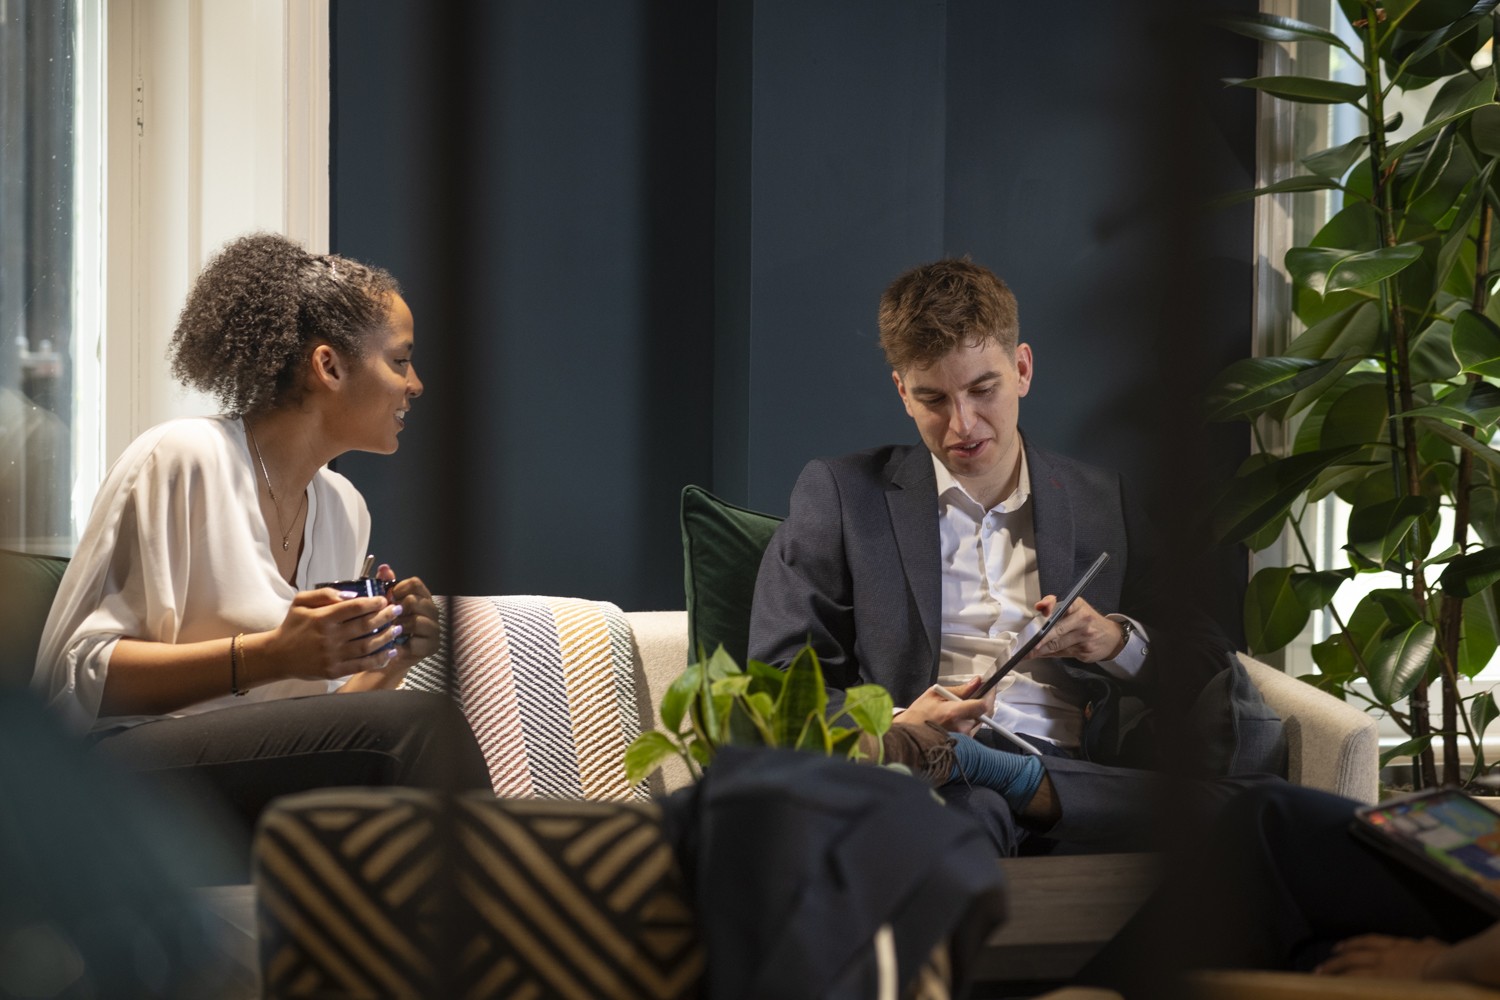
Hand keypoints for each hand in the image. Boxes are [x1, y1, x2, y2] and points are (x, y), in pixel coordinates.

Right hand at [259, 586, 402, 680]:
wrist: (277, 656)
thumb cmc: (292, 626)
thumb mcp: (301, 602)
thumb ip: (324, 594)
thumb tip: (351, 594)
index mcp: (322, 618)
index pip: (355, 608)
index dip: (374, 603)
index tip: (383, 600)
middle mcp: (329, 637)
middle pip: (365, 625)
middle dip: (386, 616)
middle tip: (397, 611)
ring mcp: (332, 655)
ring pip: (367, 645)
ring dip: (386, 636)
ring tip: (397, 629)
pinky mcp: (334, 671)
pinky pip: (362, 665)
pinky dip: (379, 659)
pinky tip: (390, 653)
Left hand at [379, 564, 439, 667]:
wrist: (387, 656)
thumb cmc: (387, 628)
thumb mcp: (384, 606)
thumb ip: (385, 585)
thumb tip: (384, 567)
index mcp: (422, 598)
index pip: (415, 583)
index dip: (398, 589)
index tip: (388, 598)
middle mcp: (432, 611)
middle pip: (414, 601)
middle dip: (396, 610)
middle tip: (386, 618)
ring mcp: (434, 629)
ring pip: (415, 621)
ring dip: (398, 628)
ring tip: (389, 632)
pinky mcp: (431, 646)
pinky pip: (415, 642)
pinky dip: (401, 645)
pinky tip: (394, 646)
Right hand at [899, 676, 991, 733]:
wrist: (910, 738)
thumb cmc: (918, 717)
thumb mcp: (935, 694)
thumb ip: (959, 689)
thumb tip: (976, 682)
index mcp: (953, 713)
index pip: (982, 704)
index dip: (988, 694)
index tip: (988, 687)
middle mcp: (962, 727)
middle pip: (985, 712)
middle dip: (984, 700)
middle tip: (980, 692)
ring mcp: (964, 738)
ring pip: (980, 720)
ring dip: (978, 710)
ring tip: (965, 704)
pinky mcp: (965, 744)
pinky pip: (975, 728)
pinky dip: (972, 720)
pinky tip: (962, 715)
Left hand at [1028, 595, 1125, 662]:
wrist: (1112, 637)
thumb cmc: (1087, 620)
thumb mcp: (1075, 607)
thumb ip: (1055, 606)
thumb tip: (1039, 607)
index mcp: (1078, 606)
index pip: (1062, 604)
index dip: (1050, 605)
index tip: (1040, 609)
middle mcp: (1082, 620)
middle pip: (1055, 630)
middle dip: (1038, 638)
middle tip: (1025, 644)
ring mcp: (1085, 637)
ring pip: (1056, 645)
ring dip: (1039, 650)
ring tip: (1027, 653)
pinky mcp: (1085, 651)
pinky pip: (1062, 653)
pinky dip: (1049, 654)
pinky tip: (1041, 655)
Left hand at [1316, 935, 1450, 979]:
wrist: (1452, 967)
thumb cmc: (1450, 960)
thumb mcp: (1437, 948)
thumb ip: (1429, 946)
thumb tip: (1428, 943)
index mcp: (1398, 947)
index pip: (1367, 943)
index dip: (1350, 945)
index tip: (1337, 948)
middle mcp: (1386, 956)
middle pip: (1352, 957)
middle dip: (1333, 963)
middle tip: (1318, 969)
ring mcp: (1385, 971)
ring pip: (1351, 971)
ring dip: (1333, 974)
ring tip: (1318, 979)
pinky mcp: (1386, 985)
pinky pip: (1360, 986)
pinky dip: (1347, 988)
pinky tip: (1335, 991)